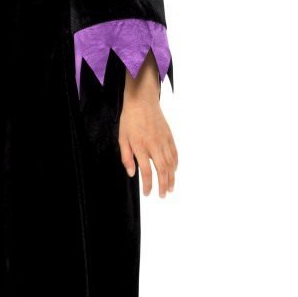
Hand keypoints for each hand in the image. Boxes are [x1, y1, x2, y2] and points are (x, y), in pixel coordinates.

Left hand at [119, 56, 177, 197]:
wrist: (142, 101)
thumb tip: (132, 173)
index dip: (148, 185)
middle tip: (163, 195)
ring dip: (172, 177)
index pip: (147, 171)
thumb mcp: (122, 138)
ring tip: (171, 188)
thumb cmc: (130, 120)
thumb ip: (127, 157)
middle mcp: (154, 145)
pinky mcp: (169, 136)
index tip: (148, 193)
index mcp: (141, 147)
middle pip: (162, 170)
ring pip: (171, 163)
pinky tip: (174, 171)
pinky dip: (175, 164)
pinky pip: (175, 153)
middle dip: (163, 185)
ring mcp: (164, 141)